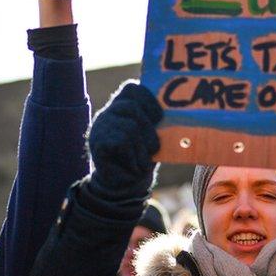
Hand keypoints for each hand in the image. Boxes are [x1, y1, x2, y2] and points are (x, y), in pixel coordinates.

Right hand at [87, 82, 162, 199]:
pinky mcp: (97, 142)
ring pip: (129, 127)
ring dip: (142, 149)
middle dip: (148, 129)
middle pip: (132, 108)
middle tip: (153, 148)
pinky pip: (122, 143)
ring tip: (142, 161)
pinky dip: (133, 157)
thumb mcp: (153, 136)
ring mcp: (101, 126)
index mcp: (124, 105)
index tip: (159, 117)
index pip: (133, 89)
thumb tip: (178, 114)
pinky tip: (133, 166)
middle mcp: (109, 112)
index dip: (148, 101)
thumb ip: (159, 123)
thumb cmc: (143, 156)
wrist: (124, 186)